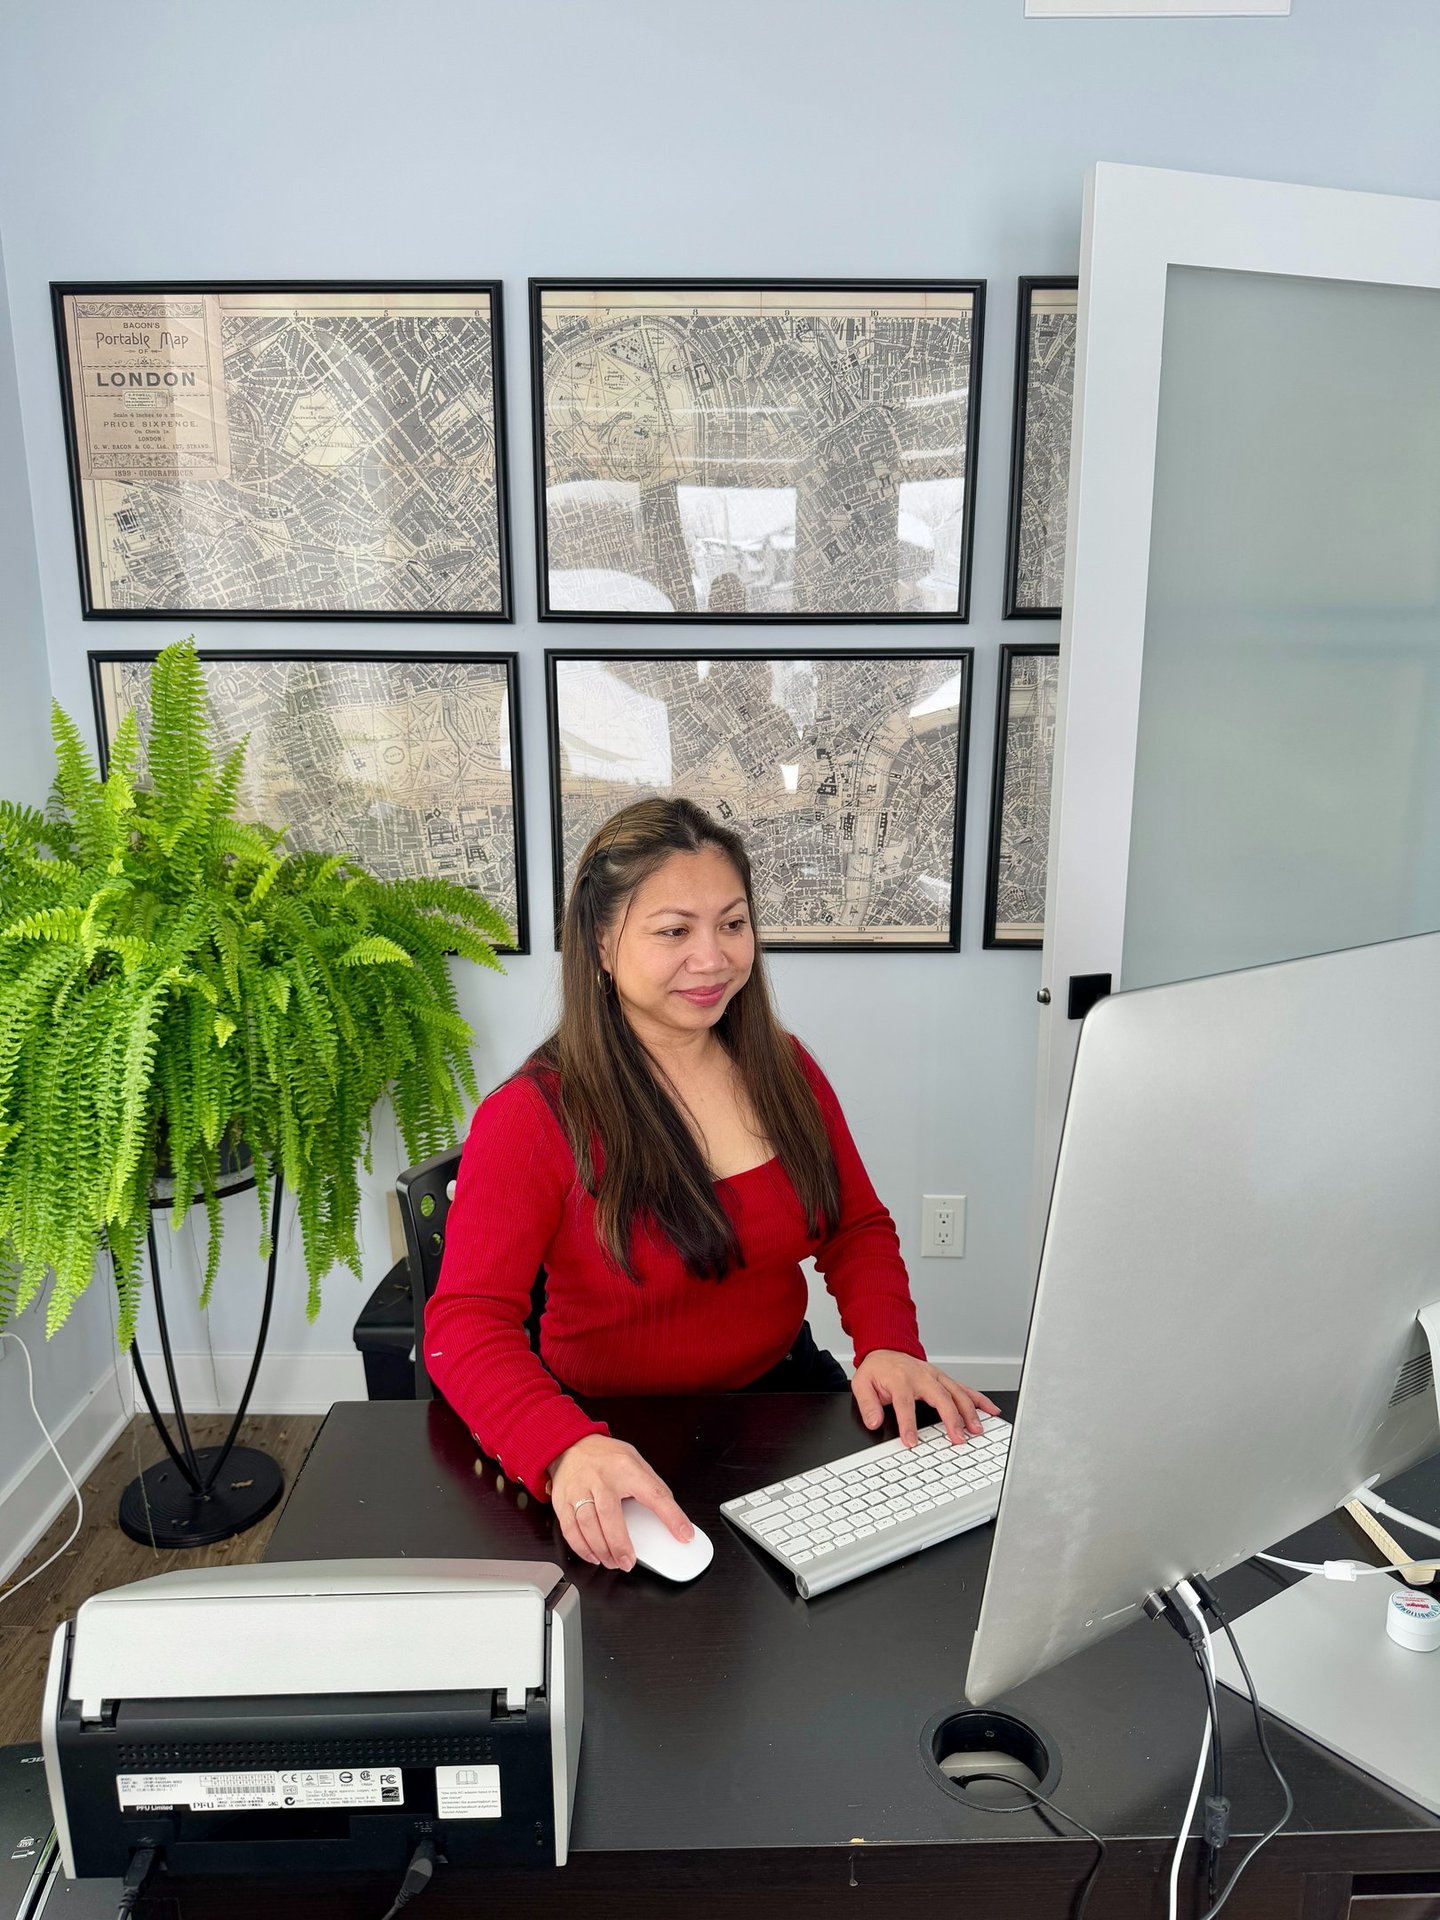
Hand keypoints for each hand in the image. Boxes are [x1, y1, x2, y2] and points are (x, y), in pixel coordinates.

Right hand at [548, 1433, 694, 1570]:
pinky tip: (593, 1555)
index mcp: (626, 1468)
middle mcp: (601, 1478)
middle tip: (629, 1562)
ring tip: (613, 1562)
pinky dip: (581, 1548)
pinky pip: (570, 1529)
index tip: (684, 1534)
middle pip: (610, 1515)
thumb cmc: (606, 1457)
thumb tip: (671, 1515)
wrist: (570, 1444)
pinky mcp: (562, 1500)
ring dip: (601, 1550)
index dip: (672, 1516)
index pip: (654, 1494)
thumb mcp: (635, 1461)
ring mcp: (579, 1489)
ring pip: (588, 1525)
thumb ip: (652, 1485)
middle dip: (620, 1545)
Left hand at [851, 1350, 1000, 1448]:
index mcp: (900, 1379)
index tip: (911, 1442)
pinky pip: (964, 1388)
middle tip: (958, 1438)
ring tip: (976, 1429)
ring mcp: (936, 1376)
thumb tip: (873, 1422)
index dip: (908, 1424)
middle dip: (951, 1418)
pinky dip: (979, 1400)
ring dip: (969, 1412)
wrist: (887, 1349)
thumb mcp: (862, 1383)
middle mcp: (921, 1376)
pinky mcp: (944, 1379)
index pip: (905, 1404)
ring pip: (957, 1393)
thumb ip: (867, 1404)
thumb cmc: (877, 1369)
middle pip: (940, 1397)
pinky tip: (990, 1411)